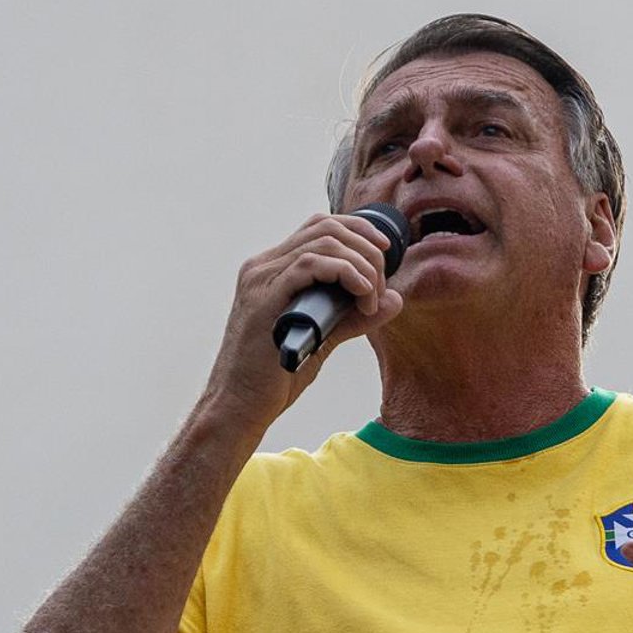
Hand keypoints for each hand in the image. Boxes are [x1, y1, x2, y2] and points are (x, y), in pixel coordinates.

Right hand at [196, 212, 405, 435]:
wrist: (239, 405)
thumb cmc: (275, 377)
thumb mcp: (323, 338)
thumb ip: (354, 316)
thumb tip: (393, 299)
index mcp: (272, 270)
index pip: (319, 227)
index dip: (358, 230)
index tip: (384, 251)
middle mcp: (263, 267)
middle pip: (327, 227)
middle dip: (366, 249)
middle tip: (379, 287)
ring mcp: (261, 279)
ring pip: (324, 242)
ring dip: (360, 265)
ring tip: (370, 297)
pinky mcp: (265, 298)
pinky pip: (310, 265)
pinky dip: (345, 273)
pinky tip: (360, 294)